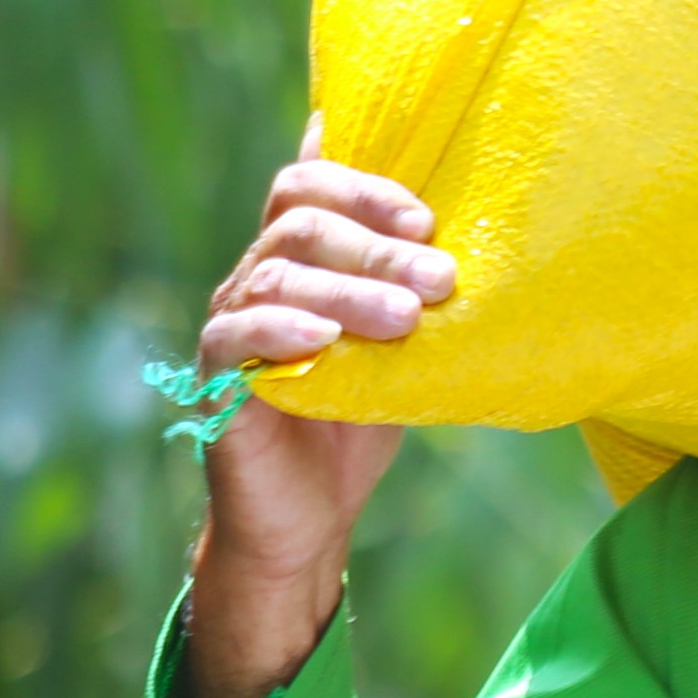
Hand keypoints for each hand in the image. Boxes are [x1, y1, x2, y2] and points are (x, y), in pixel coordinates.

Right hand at [167, 127, 447, 697]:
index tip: (427, 217)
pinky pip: (235, 335)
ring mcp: (231, 322)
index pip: (310, 183)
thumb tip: (483, 233)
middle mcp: (259, 277)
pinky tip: (323, 340)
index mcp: (302, 258)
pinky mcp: (214, 375)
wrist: (309, 513)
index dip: (364, 187)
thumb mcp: (403, 344)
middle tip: (440, 278)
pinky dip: (280, 330)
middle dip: (377, 244)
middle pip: (300, 223)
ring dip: (348, 290)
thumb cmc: (361, 418)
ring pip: (277, 277)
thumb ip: (419, 288)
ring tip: (406, 316)